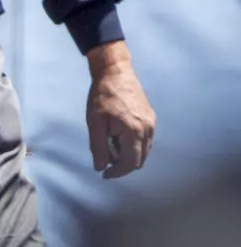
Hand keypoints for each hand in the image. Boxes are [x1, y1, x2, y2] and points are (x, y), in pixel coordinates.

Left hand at [84, 41, 154, 179]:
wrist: (115, 73)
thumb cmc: (102, 97)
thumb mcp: (95, 124)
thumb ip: (98, 148)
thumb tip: (101, 168)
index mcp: (133, 131)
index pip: (130, 163)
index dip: (116, 173)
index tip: (104, 173)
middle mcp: (147, 129)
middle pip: (139, 160)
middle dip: (123, 166)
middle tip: (106, 161)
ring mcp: (151, 122)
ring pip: (144, 151)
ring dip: (129, 156)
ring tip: (111, 148)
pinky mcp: (151, 117)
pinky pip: (146, 140)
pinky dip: (134, 146)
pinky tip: (119, 139)